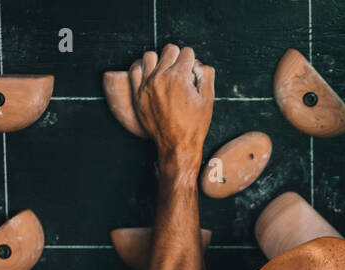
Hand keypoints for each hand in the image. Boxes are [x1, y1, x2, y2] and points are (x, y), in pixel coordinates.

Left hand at [130, 44, 214, 160]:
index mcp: (179, 77)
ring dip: (160, 60)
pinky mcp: (138, 93)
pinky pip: (135, 69)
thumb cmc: (194, 125)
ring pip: (150, 55)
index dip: (193, 60)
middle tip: (182, 72)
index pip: (187, 52)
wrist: (176, 145)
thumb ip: (207, 76)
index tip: (193, 72)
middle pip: (169, 50)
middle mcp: (160, 77)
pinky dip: (143, 68)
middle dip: (178, 57)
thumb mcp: (208, 100)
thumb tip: (200, 64)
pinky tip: (151, 75)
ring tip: (165, 72)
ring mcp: (146, 85)